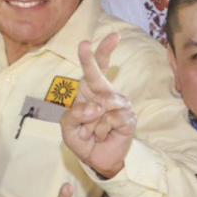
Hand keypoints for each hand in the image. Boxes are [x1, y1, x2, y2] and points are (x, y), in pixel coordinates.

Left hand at [61, 34, 136, 178]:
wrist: (96, 158)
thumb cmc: (82, 137)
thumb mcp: (68, 127)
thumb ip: (74, 114)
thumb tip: (96, 106)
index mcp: (88, 90)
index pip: (93, 69)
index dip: (92, 54)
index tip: (85, 42)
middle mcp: (105, 93)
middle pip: (100, 72)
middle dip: (100, 54)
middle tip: (104, 37)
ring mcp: (119, 104)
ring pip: (101, 104)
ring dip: (91, 122)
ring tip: (93, 131)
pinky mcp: (129, 117)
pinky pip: (111, 118)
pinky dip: (101, 130)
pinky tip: (103, 135)